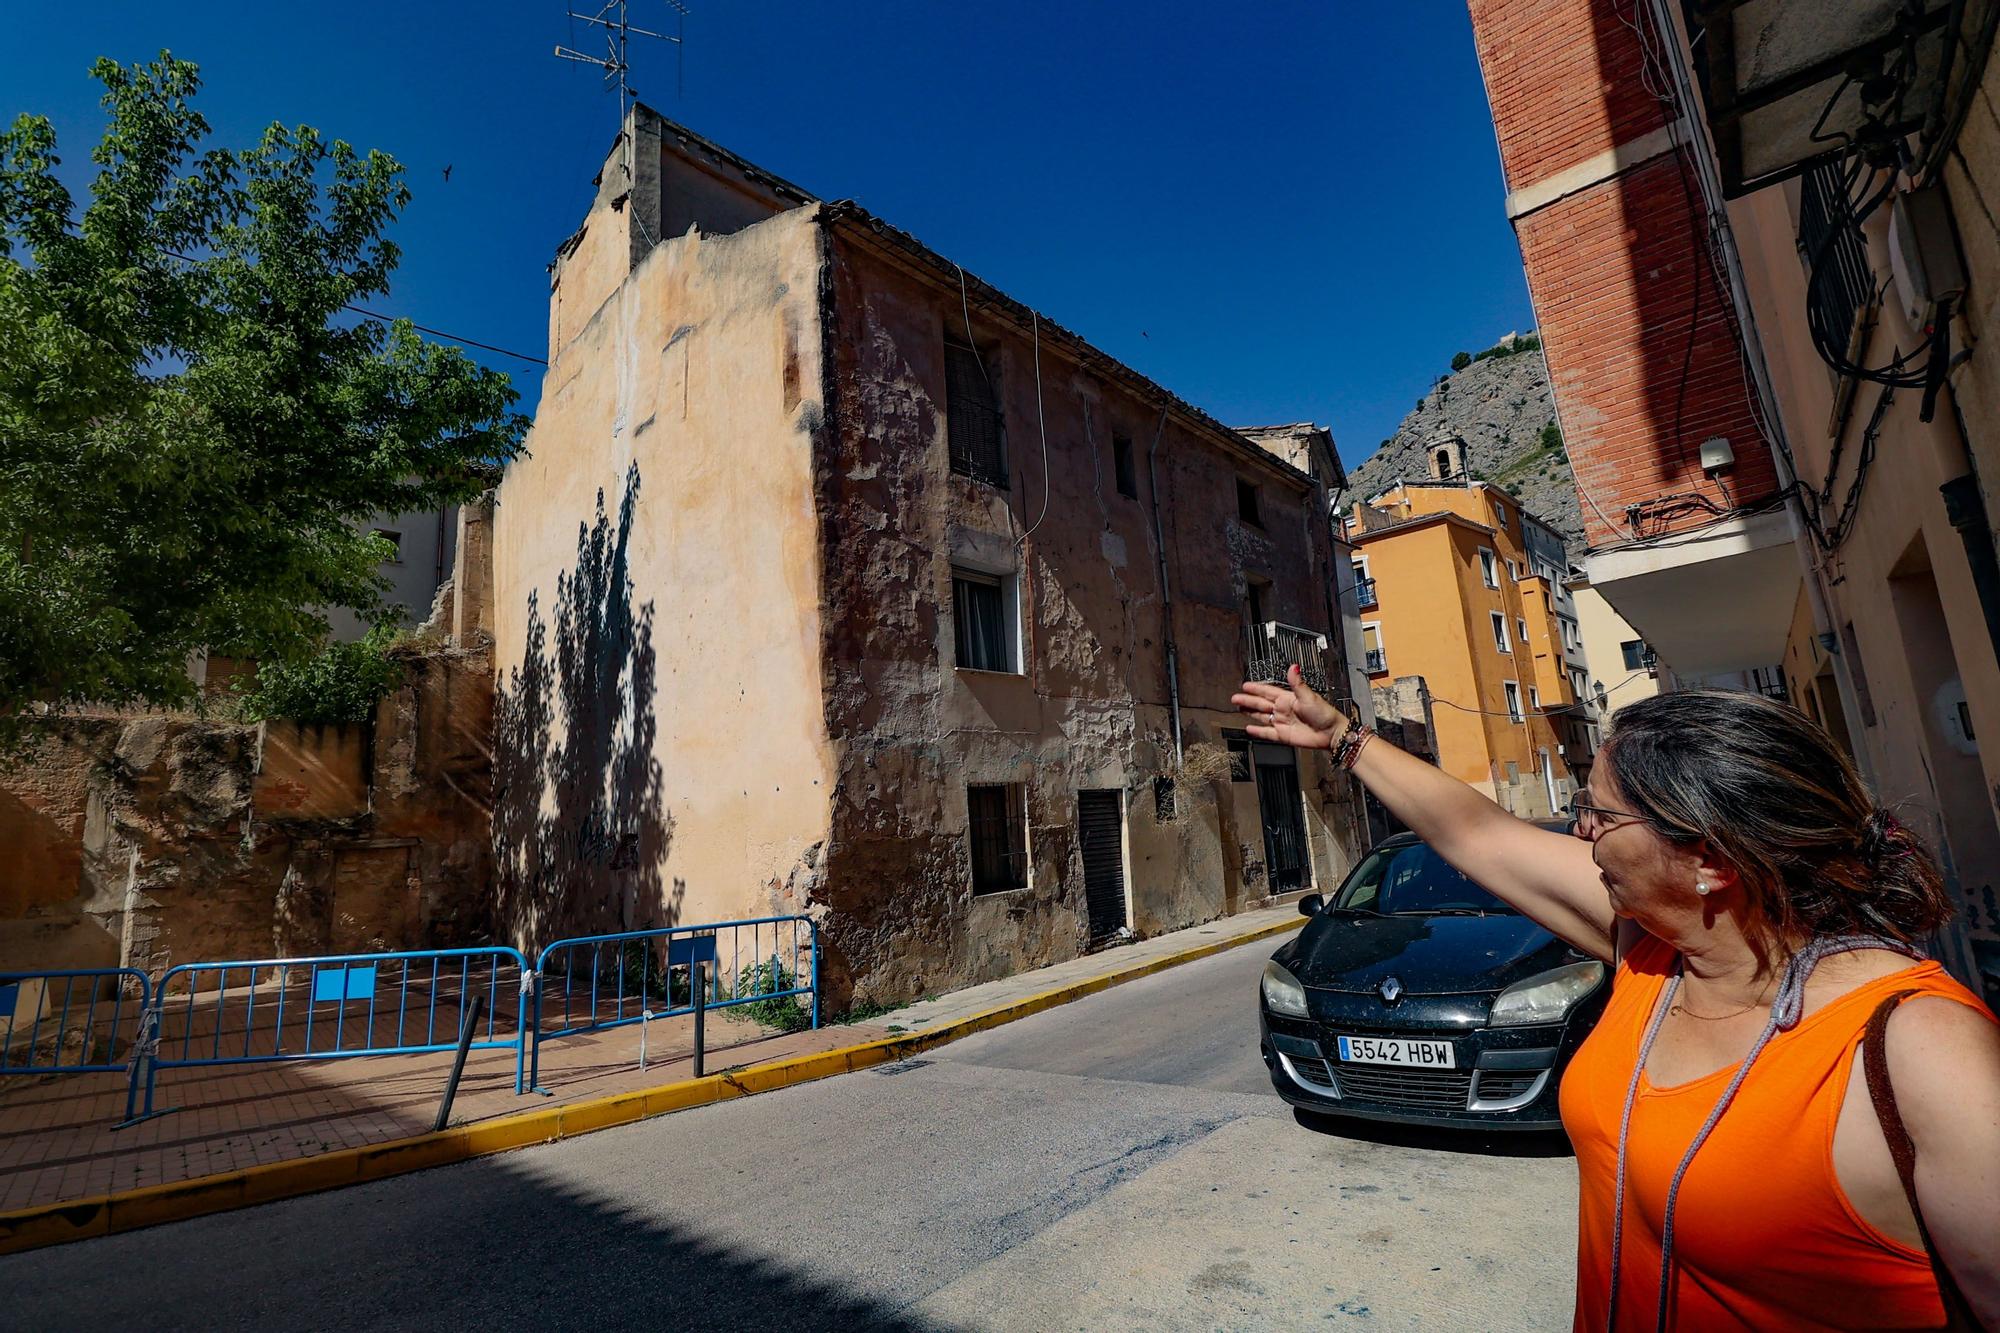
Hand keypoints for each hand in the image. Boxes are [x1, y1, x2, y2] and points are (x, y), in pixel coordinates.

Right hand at [1232, 664, 1346, 750]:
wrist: (1330, 733)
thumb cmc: (1324, 714)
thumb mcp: (1309, 696)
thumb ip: (1297, 683)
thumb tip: (1293, 667)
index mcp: (1288, 698)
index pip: (1268, 691)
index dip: (1256, 688)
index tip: (1245, 685)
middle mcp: (1284, 709)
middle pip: (1261, 703)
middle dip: (1248, 700)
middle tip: (1235, 698)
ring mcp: (1282, 722)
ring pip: (1262, 716)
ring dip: (1250, 712)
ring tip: (1239, 708)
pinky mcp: (1283, 735)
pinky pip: (1267, 732)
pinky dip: (1258, 730)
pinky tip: (1249, 728)